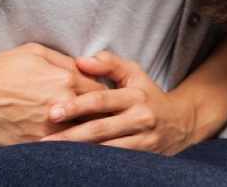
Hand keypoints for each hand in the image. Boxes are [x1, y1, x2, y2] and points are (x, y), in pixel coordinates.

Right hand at [0, 42, 111, 145]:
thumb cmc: (1, 68)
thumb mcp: (35, 52)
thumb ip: (64, 60)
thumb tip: (83, 68)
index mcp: (66, 80)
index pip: (100, 92)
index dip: (104, 96)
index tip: (104, 101)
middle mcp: (63, 106)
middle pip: (96, 117)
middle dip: (102, 118)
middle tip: (107, 121)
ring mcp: (49, 128)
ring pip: (82, 137)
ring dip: (89, 136)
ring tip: (95, 138)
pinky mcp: (35, 144)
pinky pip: (60, 150)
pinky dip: (67, 148)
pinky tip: (70, 148)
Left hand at [38, 50, 198, 154]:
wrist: (182, 122)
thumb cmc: (148, 94)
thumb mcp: (133, 73)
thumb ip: (108, 64)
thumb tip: (80, 60)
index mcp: (134, 95)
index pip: (101, 100)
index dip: (76, 105)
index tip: (52, 111)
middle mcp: (140, 118)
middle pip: (101, 128)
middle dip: (71, 135)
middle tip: (44, 140)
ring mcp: (144, 141)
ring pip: (107, 149)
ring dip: (80, 154)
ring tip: (54, 156)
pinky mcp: (145, 158)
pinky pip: (117, 162)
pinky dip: (97, 165)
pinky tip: (77, 167)